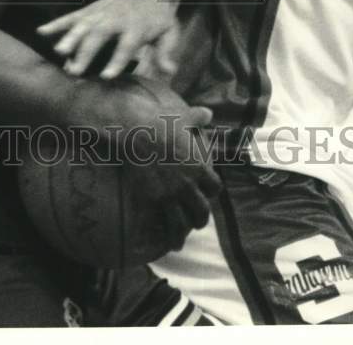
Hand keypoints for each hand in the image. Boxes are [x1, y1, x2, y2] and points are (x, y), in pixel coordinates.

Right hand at [38, 0, 179, 78]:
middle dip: (86, 53)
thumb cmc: (160, 14)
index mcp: (136, 27)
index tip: (106, 76)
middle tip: (74, 71)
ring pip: (82, 25)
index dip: (117, 60)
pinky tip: (41, 32)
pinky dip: (57, 24)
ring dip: (69, 38)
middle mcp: (116, 19)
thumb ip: (165, 51)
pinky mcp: (91, 9)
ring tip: (58, 53)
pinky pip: (72, 16)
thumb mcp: (169, 32)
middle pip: (99, 36)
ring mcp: (101, 13)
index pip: (126, 46)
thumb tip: (169, 70)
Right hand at [88, 75, 220, 251]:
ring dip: (181, 234)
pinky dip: (162, 234)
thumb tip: (208, 111)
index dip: (212, 191)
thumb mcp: (183, 118)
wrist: (137, 130)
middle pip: (202, 210)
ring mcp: (171, 193)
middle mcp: (188, 183)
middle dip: (200, 219)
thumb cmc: (160, 121)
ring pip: (183, 223)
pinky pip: (162, 222)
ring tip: (177, 241)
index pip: (214, 187)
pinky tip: (158, 240)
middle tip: (195, 222)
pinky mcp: (154, 198)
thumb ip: (197, 118)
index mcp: (198, 166)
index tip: (207, 193)